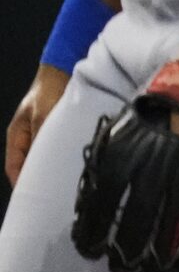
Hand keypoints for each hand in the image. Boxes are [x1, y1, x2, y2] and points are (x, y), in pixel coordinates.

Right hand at [6, 67, 66, 186]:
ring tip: (61, 186)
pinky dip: (59, 160)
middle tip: (51, 197)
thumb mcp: (44, 116)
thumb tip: (44, 161)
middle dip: (37, 180)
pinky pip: (53, 152)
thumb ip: (42, 138)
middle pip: (27, 166)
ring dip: (50, 171)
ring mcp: (39, 135)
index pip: (13, 167)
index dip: (21, 183)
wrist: (62, 72)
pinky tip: (71, 168)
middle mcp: (26, 138)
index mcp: (17, 136)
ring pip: (41, 160)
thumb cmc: (49, 92)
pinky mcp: (53, 132)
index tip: (33, 198)